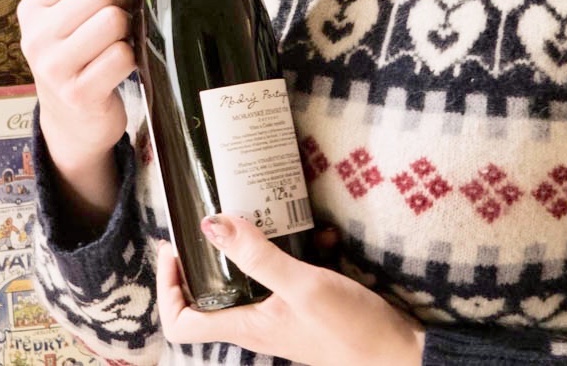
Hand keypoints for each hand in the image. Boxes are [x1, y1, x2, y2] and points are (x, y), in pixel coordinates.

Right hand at [16, 0, 135, 211]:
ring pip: (113, 20)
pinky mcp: (78, 94)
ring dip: (128, 29)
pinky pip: (122, 56)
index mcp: (33, 8)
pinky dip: (131, 59)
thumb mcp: (74, 20)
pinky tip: (120, 67)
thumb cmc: (78, 59)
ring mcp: (54, 67)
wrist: (71, 123)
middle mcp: (36, 35)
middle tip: (123, 18)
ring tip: (120, 42)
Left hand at [156, 215, 424, 365]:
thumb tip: (210, 225)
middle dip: (210, 253)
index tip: (176, 249)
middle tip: (216, 217)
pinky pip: (288, 275)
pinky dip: (298, 250)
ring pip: (251, 277)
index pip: (182, 323)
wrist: (399, 354)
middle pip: (210, 295)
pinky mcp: (305, 306)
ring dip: (258, 245)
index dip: (168, 289)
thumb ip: (257, 256)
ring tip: (270, 213)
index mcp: (246, 326)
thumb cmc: (350, 330)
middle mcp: (257, 323)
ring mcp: (281, 316)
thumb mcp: (302, 285)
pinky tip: (322, 234)